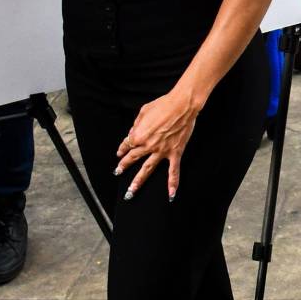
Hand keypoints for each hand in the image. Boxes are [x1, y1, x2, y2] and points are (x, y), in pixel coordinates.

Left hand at [115, 85, 203, 200]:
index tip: (120, 153)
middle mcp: (148, 145)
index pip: (127, 144)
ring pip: (147, 169)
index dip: (122, 148)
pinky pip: (173, 171)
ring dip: (138, 181)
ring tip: (131, 192)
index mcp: (139, 135)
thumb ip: (136, 124)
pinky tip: (171, 194)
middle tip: (118, 172)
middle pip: (133, 158)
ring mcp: (161, 151)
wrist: (182, 106)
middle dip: (124, 166)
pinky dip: (172, 183)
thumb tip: (133, 132)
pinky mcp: (174, 153)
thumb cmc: (163, 105)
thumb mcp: (144, 110)